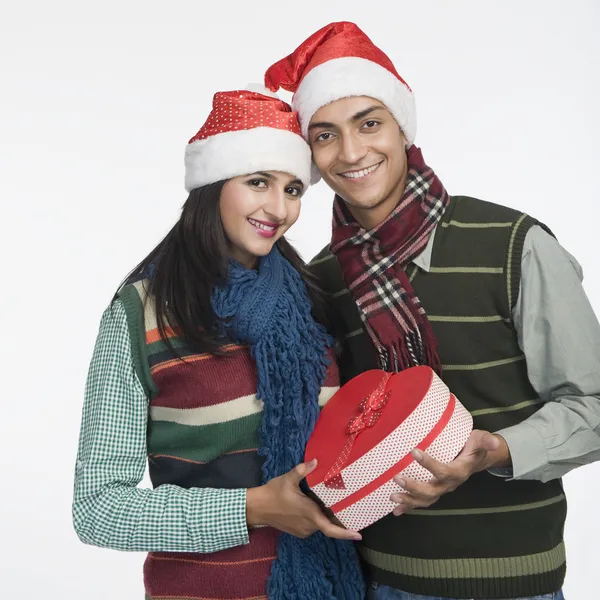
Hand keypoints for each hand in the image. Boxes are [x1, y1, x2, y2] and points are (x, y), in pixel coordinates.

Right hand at [246, 459, 361, 540]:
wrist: (257, 507)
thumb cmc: (273, 493)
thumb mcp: (288, 479)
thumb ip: (303, 470)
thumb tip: (316, 461)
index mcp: (309, 514)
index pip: (331, 529)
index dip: (345, 533)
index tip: (358, 535)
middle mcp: (309, 526)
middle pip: (328, 523)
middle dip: (337, 516)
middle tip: (348, 505)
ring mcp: (303, 531)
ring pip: (320, 524)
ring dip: (325, 515)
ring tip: (331, 502)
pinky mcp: (298, 532)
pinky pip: (313, 526)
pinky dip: (317, 518)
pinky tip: (317, 506)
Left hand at [390, 430, 510, 514]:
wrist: (477, 458)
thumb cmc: (476, 446)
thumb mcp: (482, 440)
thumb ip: (486, 442)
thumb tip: (495, 443)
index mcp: (459, 472)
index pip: (444, 471)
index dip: (429, 464)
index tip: (414, 451)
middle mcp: (449, 485)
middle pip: (432, 491)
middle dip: (414, 487)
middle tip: (397, 478)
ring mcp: (442, 490)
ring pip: (425, 500)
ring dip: (409, 500)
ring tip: (393, 497)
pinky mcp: (435, 490)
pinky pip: (422, 502)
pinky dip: (409, 507)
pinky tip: (396, 511)